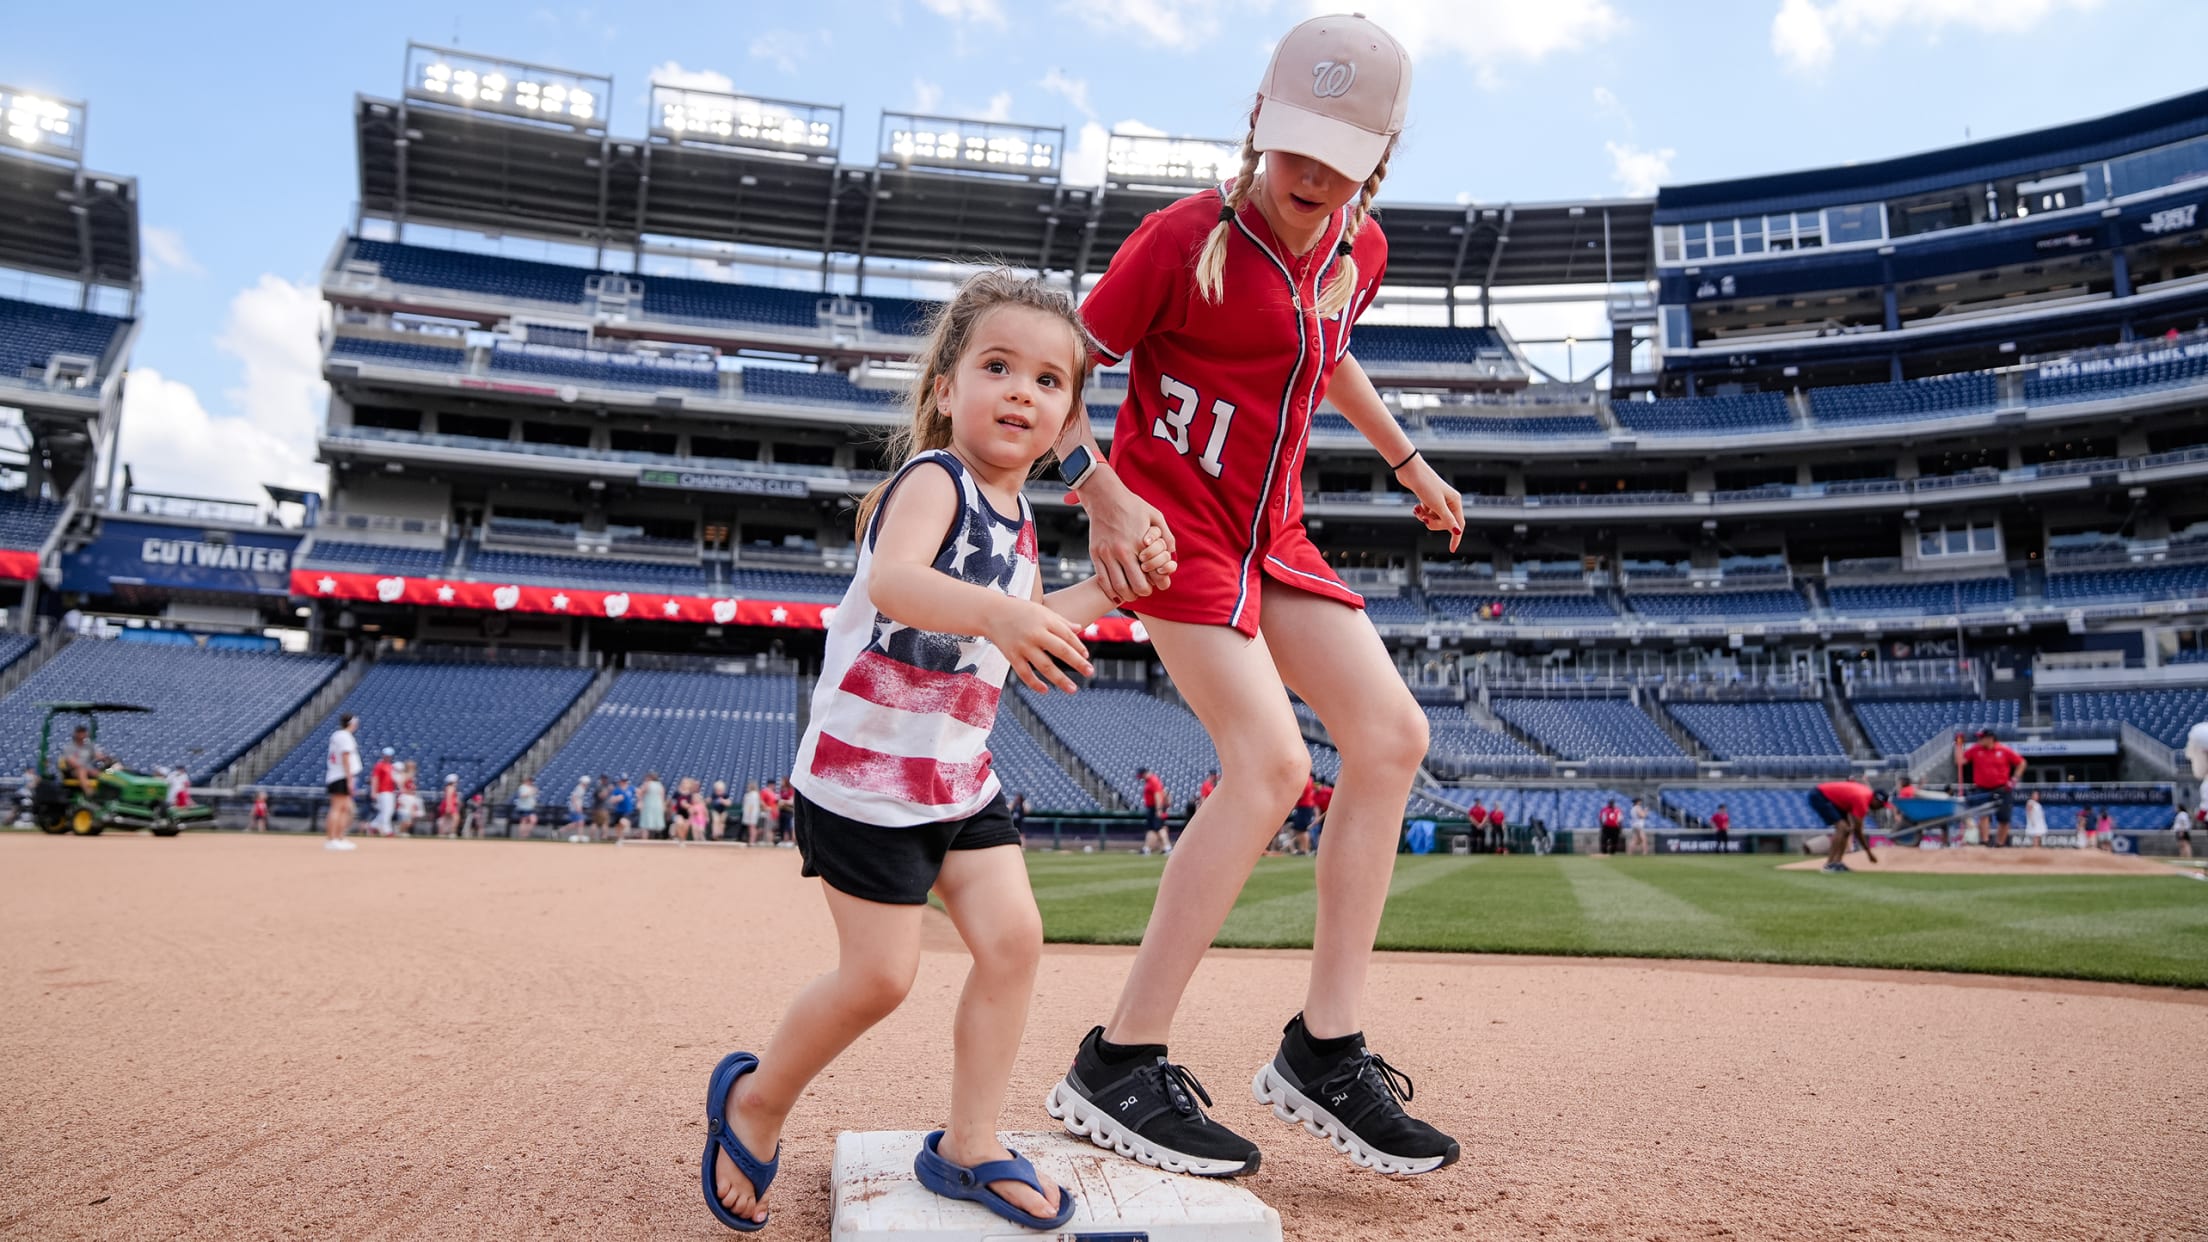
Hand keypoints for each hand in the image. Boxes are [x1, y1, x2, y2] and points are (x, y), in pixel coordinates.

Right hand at [982, 595, 1092, 693]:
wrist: (991, 612)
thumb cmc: (1020, 610)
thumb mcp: (1042, 611)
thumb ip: (1061, 621)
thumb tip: (1080, 629)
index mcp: (1045, 621)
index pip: (1067, 636)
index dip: (1078, 647)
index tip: (1086, 657)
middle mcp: (1035, 633)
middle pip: (1060, 650)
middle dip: (1077, 662)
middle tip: (1090, 672)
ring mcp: (1023, 646)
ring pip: (1045, 666)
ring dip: (1060, 679)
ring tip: (1073, 689)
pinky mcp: (1011, 656)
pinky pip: (1025, 673)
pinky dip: (1035, 683)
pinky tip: (1046, 690)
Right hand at [1068, 467, 1175, 602]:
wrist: (1104, 496)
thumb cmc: (1131, 505)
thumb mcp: (1155, 515)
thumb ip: (1166, 536)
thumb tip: (1172, 553)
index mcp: (1140, 543)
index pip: (1154, 574)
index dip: (1160, 583)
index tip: (1160, 584)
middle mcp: (1123, 550)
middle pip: (1136, 585)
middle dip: (1144, 592)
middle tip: (1146, 590)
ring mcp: (1107, 553)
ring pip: (1118, 586)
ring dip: (1127, 595)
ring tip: (1132, 593)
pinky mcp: (1095, 554)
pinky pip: (1102, 580)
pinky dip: (1111, 590)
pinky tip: (1116, 592)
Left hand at [1395, 454, 1463, 552]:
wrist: (1410, 471)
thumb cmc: (1425, 485)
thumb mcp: (1437, 505)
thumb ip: (1447, 519)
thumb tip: (1457, 532)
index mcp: (1455, 502)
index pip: (1459, 524)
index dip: (1456, 537)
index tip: (1452, 549)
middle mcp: (1449, 501)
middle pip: (1445, 523)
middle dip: (1434, 524)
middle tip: (1424, 519)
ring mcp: (1438, 500)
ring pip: (1434, 519)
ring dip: (1425, 518)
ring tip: (1418, 511)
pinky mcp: (1428, 499)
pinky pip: (1427, 513)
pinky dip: (1421, 513)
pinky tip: (1416, 508)